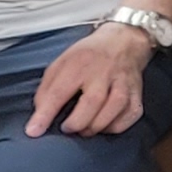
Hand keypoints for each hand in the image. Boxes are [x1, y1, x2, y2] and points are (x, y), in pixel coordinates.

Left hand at [26, 21, 154, 138]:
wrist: (123, 41)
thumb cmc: (88, 55)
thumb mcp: (61, 62)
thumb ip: (48, 88)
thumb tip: (40, 115)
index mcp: (79, 63)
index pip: (59, 92)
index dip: (45, 114)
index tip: (34, 131)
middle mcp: (103, 72)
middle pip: (91, 102)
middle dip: (76, 122)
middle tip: (66, 128)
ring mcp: (123, 82)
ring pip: (114, 109)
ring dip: (96, 126)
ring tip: (84, 130)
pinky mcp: (137, 92)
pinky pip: (131, 114)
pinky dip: (117, 126)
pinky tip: (105, 125)